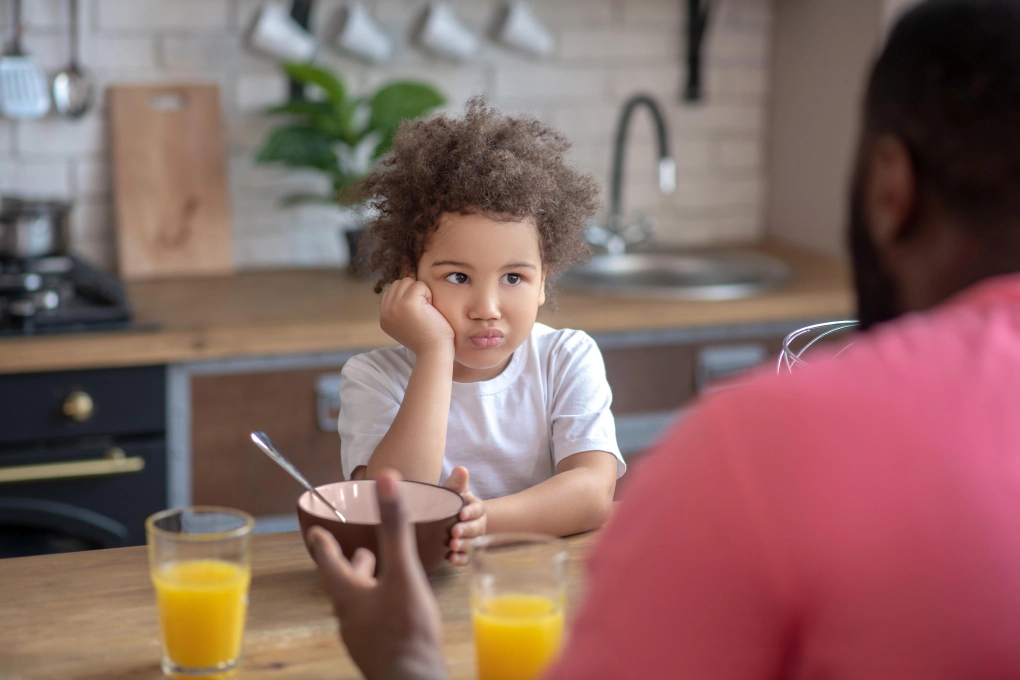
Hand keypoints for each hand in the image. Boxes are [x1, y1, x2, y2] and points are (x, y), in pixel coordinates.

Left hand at [307, 470, 448, 679]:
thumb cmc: (407, 630)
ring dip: (367, 586)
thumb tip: (385, 481)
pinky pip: (373, 622)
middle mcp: (349, 617)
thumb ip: (394, 527)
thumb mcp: (403, 572)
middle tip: (357, 550)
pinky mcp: (378, 653)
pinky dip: (380, 606)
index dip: (323, 544)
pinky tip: (395, 608)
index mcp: (349, 595)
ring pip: (359, 604)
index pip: (329, 562)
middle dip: (351, 564)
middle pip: (344, 584)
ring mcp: (362, 638)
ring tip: (381, 575)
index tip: (316, 531)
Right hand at [380, 278, 454, 356]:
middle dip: (414, 292)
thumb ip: (399, 310)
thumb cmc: (427, 339)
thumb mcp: (406, 325)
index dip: (407, 297)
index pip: (391, 292)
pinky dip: (429, 294)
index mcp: (384, 318)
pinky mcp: (408, 303)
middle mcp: (386, 312)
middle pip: (399, 284)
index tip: (417, 315)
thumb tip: (404, 288)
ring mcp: (395, 306)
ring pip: (408, 282)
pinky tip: (430, 310)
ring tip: (426, 310)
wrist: (434, 352)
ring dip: (421, 292)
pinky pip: (420, 285)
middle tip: (423, 311)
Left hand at [443, 466, 486, 565]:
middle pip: (476, 528)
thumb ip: (456, 482)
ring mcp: (472, 539)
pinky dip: (460, 559)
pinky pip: (466, 558)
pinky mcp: (464, 551)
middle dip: (467, 530)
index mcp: (475, 508)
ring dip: (464, 545)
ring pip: (472, 544)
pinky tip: (451, 558)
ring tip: (453, 546)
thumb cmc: (451, 501)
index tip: (462, 514)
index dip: (471, 512)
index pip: (477, 509)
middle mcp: (477, 524)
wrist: (447, 519)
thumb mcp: (453, 490)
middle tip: (455, 532)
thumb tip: (461, 469)